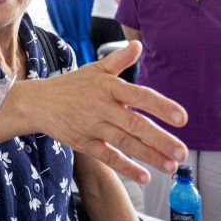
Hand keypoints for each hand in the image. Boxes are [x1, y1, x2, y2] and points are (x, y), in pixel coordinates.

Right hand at [25, 41, 187, 182]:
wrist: (37, 102)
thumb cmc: (70, 86)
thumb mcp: (94, 69)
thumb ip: (119, 60)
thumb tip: (138, 45)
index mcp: (107, 87)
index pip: (139, 96)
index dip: (160, 106)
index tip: (182, 117)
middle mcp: (101, 106)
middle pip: (134, 124)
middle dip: (160, 139)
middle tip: (182, 152)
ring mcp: (91, 126)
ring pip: (124, 143)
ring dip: (149, 156)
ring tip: (171, 166)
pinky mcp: (83, 142)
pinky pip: (107, 156)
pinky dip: (125, 167)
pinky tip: (144, 176)